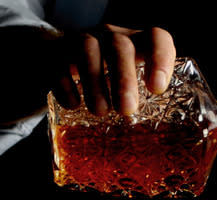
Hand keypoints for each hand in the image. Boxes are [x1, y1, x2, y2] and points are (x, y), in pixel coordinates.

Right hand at [54, 25, 175, 115]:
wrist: (61, 60)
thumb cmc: (109, 80)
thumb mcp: (130, 84)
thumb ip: (145, 104)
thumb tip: (157, 146)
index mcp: (137, 43)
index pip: (156, 38)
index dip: (161, 58)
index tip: (157, 88)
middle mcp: (111, 37)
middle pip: (120, 47)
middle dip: (124, 78)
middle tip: (127, 109)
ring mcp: (81, 41)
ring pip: (88, 51)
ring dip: (95, 82)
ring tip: (100, 111)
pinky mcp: (55, 53)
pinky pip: (59, 63)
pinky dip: (66, 84)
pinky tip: (72, 105)